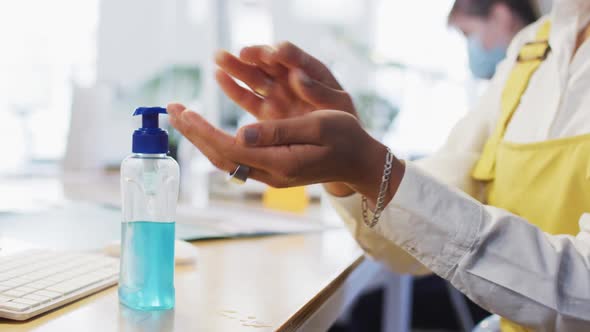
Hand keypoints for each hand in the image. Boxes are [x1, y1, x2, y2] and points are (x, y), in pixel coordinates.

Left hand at [167, 104, 404, 205]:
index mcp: (280, 163)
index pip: (230, 148)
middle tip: (172, 110)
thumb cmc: (345, 140)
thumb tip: (239, 133)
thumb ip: (278, 132)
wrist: (359, 163)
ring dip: (203, 138)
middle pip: (221, 156)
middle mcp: (270, 174)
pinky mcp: (272, 169)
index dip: (204, 131)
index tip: (184, 111)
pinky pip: (237, 157)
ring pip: (226, 158)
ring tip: (184, 117)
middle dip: (195, 133)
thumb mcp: (317, 127)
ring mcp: (270, 175)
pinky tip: (208, 129)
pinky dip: (217, 141)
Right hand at [215, 42, 356, 119]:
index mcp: (312, 73)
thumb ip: (319, 92)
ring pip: (254, 77)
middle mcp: (291, 80)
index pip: (295, 57)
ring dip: (237, 66)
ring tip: (219, 57)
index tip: (274, 53)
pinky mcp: (267, 112)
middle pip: (269, 63)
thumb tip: (296, 76)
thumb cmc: (344, 124)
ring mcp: (277, 95)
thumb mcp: (338, 106)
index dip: (284, 54)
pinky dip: (234, 87)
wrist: (340, 148)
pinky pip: (248, 97)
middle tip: (242, 53)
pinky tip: (219, 76)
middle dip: (254, 56)